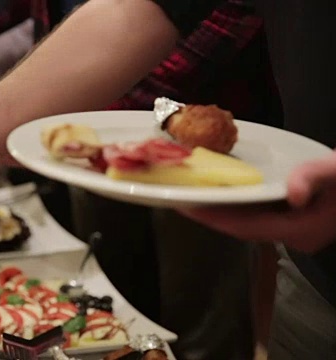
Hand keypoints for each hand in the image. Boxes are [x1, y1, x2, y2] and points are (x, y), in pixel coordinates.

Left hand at [179, 149, 335, 252]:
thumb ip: (317, 177)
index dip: (213, 218)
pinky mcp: (297, 220)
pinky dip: (237, 204)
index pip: (246, 227)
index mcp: (302, 229)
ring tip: (192, 196)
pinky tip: (224, 190)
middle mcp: (296, 236)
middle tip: (178, 200)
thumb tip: (294, 193)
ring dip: (221, 210)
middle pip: (241, 227)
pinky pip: (258, 215)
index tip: (185, 207)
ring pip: (248, 222)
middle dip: (210, 215)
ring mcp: (297, 230)